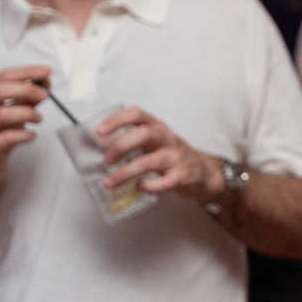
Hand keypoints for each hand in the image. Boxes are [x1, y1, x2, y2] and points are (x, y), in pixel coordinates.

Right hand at [0, 66, 50, 200]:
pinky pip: (6, 138)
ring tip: (39, 118)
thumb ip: (26, 99)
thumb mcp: (11, 114)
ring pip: (2, 114)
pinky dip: (24, 134)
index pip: (1, 77)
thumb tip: (45, 82)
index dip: (26, 72)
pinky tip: (32, 135)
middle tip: (46, 95)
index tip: (47, 72)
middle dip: (26, 89)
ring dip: (27, 113)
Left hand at [95, 108, 226, 203]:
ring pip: (150, 162)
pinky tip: (138, 187)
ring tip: (109, 182)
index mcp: (158, 128)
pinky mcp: (181, 177)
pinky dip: (147, 186)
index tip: (99, 131)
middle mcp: (168, 139)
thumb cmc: (172, 155)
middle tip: (107, 160)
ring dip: (125, 173)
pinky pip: (163, 182)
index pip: (137, 114)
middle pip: (144, 133)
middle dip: (121, 146)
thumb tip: (97, 144)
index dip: (117, 120)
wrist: (204, 172)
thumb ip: (132, 140)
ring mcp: (176, 158)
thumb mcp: (155, 141)